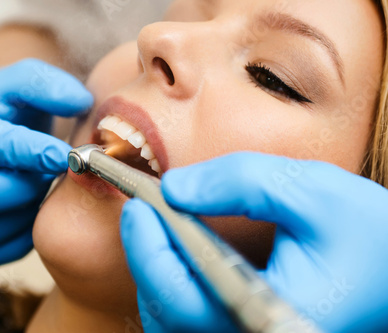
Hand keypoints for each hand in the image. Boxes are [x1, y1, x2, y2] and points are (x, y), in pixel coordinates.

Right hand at [0, 59, 92, 264]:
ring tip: (42, 186)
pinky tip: (35, 208)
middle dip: (24, 186)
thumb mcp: (28, 81)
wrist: (5, 131)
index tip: (63, 154)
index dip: (29, 152)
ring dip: (26, 211)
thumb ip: (50, 84)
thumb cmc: (16, 106)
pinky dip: (23, 237)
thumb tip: (78, 103)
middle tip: (51, 173)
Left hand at [121, 153, 387, 332]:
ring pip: (171, 320)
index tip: (138, 204)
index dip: (148, 248)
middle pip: (168, 310)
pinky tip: (180, 252)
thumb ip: (240, 183)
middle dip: (146, 254)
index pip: (182, 297)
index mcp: (270, 316)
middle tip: (143, 208)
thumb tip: (174, 188)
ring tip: (159, 226)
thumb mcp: (313, 192)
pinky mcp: (246, 330)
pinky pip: (187, 321)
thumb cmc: (371, 237)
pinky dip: (173, 285)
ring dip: (156, 270)